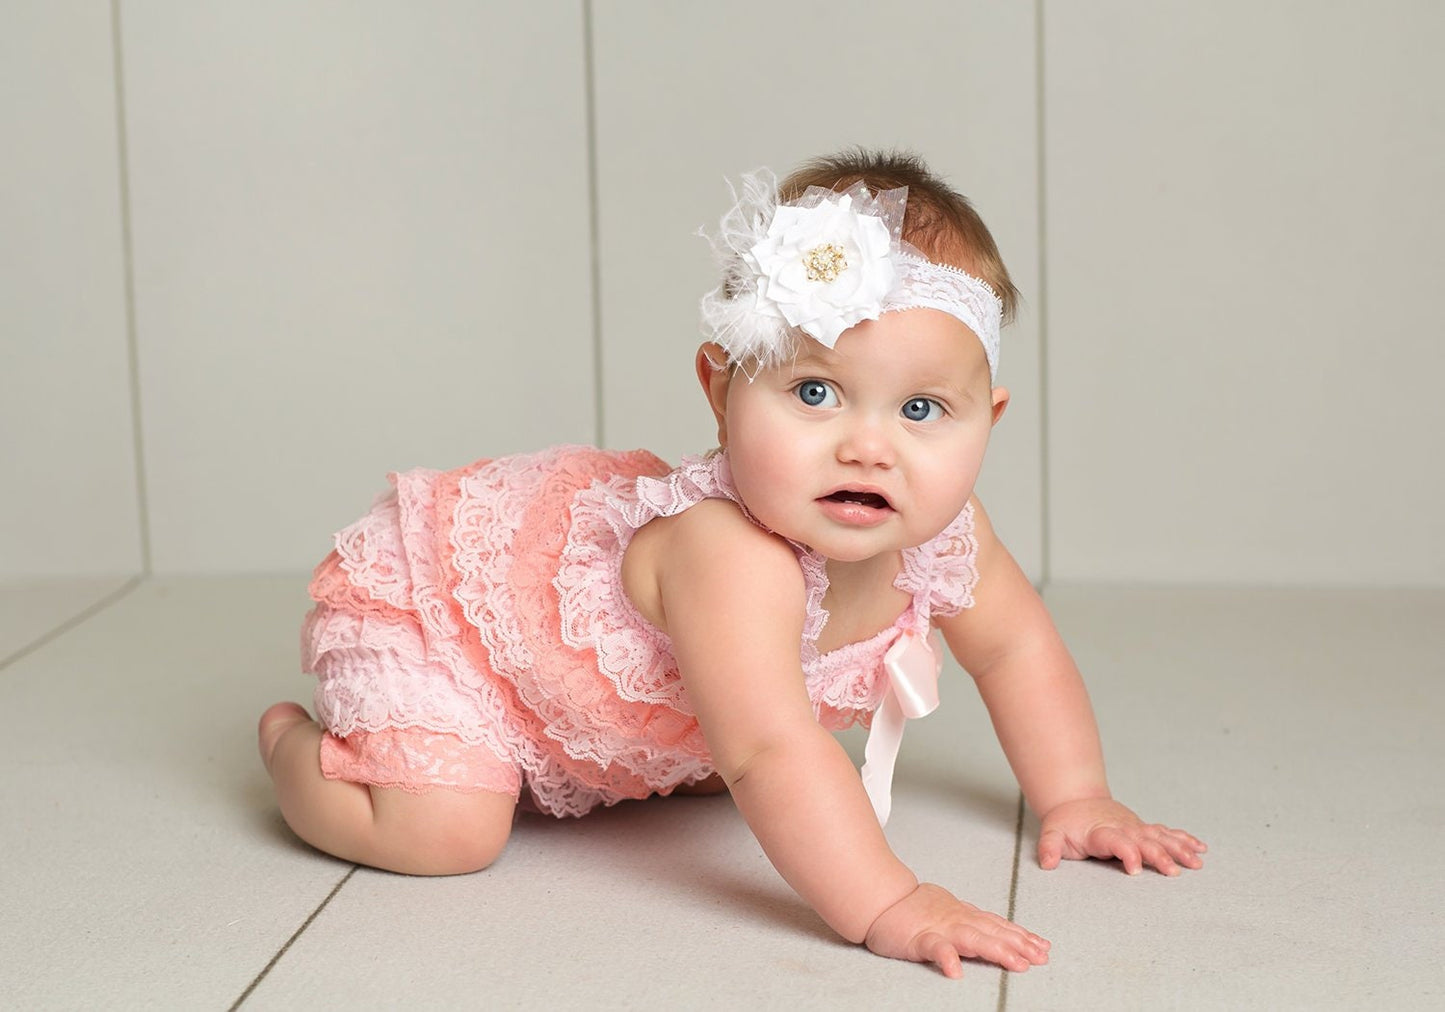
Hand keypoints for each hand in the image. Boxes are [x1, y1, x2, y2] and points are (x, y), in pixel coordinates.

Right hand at [864, 883, 1049, 978]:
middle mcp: (957, 920)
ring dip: (996, 950)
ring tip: (1017, 964)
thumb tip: (998, 929)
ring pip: (972, 939)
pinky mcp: (919, 939)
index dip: (1021, 936)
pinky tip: (957, 973)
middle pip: (992, 932)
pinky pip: (934, 949)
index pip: (998, 925)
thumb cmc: (913, 907)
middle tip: (1041, 957)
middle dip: (1019, 945)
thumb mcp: (948, 910)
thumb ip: (971, 920)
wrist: (880, 899)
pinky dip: (947, 959)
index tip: (1043, 946)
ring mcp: (939, 929)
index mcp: (964, 915)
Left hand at [1038, 797, 1205, 875]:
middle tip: (1173, 873)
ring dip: (1178, 849)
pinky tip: (1200, 848)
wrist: (1076, 801)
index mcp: (1101, 832)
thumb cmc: (1065, 823)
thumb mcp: (1051, 834)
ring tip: (1196, 862)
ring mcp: (1135, 828)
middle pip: (1144, 841)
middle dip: (1159, 856)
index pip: (1117, 843)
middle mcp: (1123, 828)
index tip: (1135, 871)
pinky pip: (1166, 833)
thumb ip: (1049, 848)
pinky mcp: (1143, 829)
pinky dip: (1183, 839)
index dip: (1127, 855)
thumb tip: (1047, 863)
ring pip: (1160, 837)